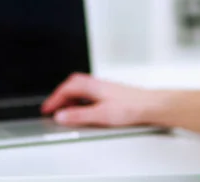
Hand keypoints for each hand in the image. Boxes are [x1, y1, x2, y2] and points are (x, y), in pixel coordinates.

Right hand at [40, 72, 157, 126]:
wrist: (152, 105)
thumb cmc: (132, 106)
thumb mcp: (101, 114)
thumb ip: (80, 115)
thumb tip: (62, 116)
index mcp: (93, 85)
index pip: (67, 88)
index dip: (54, 98)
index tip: (47, 109)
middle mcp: (98, 84)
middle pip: (73, 84)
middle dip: (61, 95)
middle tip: (53, 108)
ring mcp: (105, 88)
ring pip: (82, 88)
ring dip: (71, 98)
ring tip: (67, 111)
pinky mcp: (111, 94)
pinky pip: (90, 93)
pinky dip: (81, 100)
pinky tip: (85, 110)